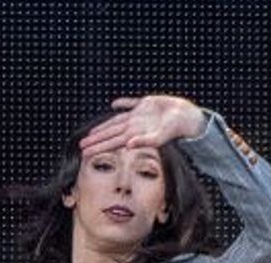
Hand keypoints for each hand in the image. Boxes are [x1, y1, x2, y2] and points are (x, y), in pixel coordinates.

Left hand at [78, 94, 207, 154]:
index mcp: (134, 132)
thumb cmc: (176, 129)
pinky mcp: (147, 104)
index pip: (111, 140)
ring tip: (93, 132)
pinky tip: (115, 104)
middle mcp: (133, 125)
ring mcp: (139, 115)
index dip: (97, 145)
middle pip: (110, 133)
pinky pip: (132, 103)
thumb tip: (129, 145)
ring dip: (104, 126)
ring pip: (116, 121)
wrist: (188, 118)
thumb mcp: (160, 137)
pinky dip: (123, 104)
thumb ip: (145, 141)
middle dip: (95, 139)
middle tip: (81, 145)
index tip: (85, 151)